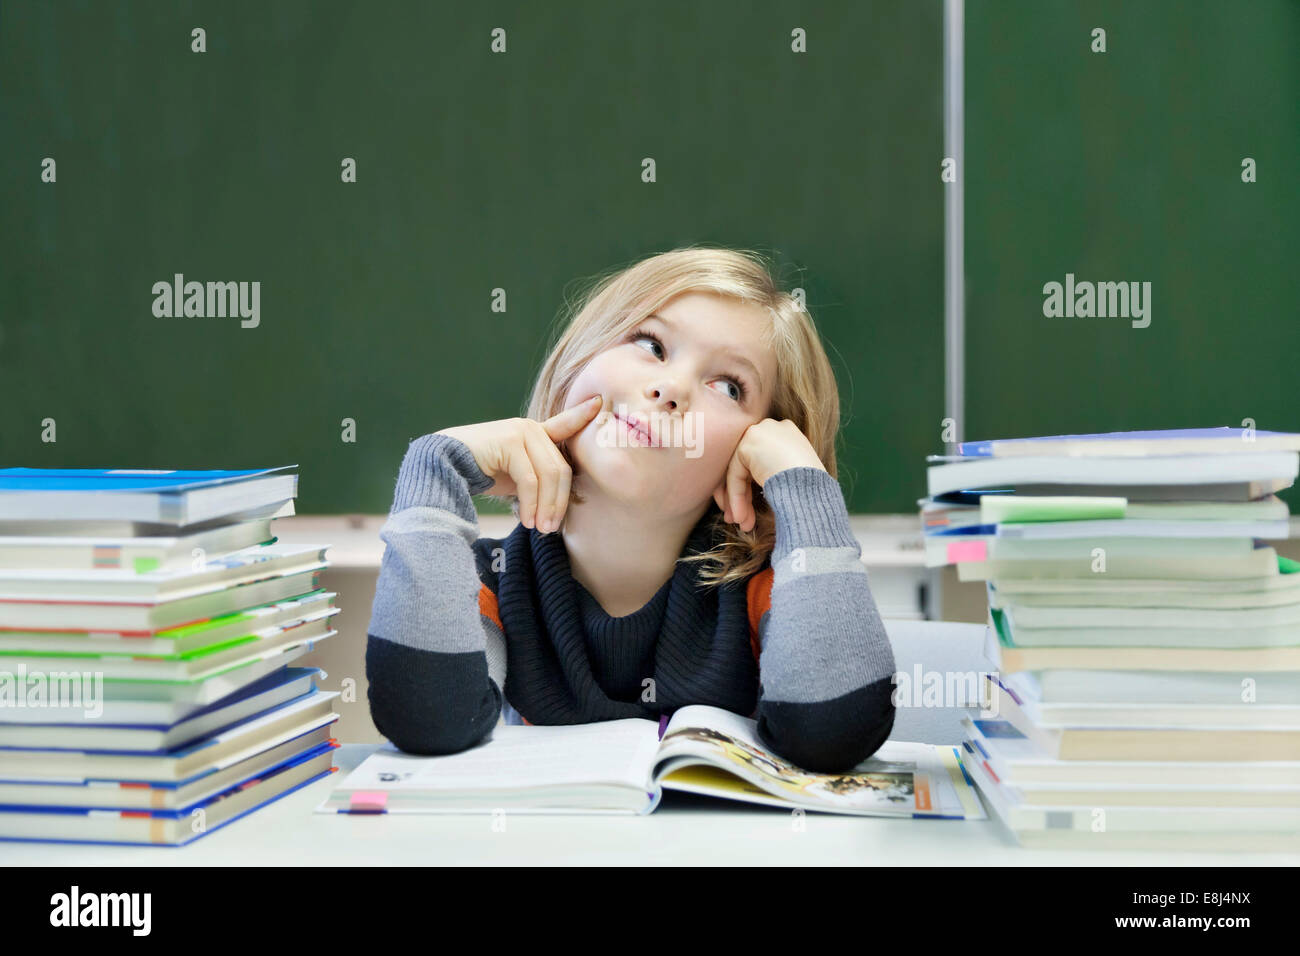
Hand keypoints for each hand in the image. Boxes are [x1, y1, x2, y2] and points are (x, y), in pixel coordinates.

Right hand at [435, 394, 603, 532]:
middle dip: (559, 503)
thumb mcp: (516, 475)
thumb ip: (538, 479)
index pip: (565, 424)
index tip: (600, 402)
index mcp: (535, 433)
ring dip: (546, 507)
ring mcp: (521, 431)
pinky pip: (530, 479)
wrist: (441, 465)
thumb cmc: (480, 473)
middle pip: (561, 469)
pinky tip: (526, 519)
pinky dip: (531, 503)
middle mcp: (531, 428)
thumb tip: (559, 506)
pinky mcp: (510, 440)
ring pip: (549, 475)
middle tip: (550, 528)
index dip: (583, 414)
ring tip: (539, 528)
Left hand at [712, 419, 826, 532]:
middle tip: (741, 520)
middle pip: (747, 465)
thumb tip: (758, 494)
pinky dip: (736, 496)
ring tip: (742, 524)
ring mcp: (759, 433)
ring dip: (738, 501)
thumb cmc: (811, 490)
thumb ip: (774, 476)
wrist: (811, 486)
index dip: (753, 487)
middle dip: (742, 496)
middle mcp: (772, 428)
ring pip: (739, 471)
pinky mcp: (748, 443)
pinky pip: (736, 474)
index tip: (751, 512)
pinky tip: (741, 517)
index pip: (761, 460)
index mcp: (787, 434)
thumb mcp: (794, 478)